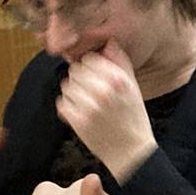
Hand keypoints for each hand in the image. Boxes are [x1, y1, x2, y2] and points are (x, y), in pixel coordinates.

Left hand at [57, 42, 156, 182]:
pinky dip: (68, 106)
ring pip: (66, 85)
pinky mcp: (78, 122)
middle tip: (89, 89)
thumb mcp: (133, 87)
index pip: (89, 59)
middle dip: (80, 78)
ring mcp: (89, 107)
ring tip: (85, 101)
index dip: (90, 65)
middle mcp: (103, 91)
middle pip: (76, 70)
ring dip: (73, 91)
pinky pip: (62, 103)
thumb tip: (108, 41)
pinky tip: (80, 111)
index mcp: (118, 80)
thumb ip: (120, 62)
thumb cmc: (133, 118)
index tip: (94, 75)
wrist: (131, 152)